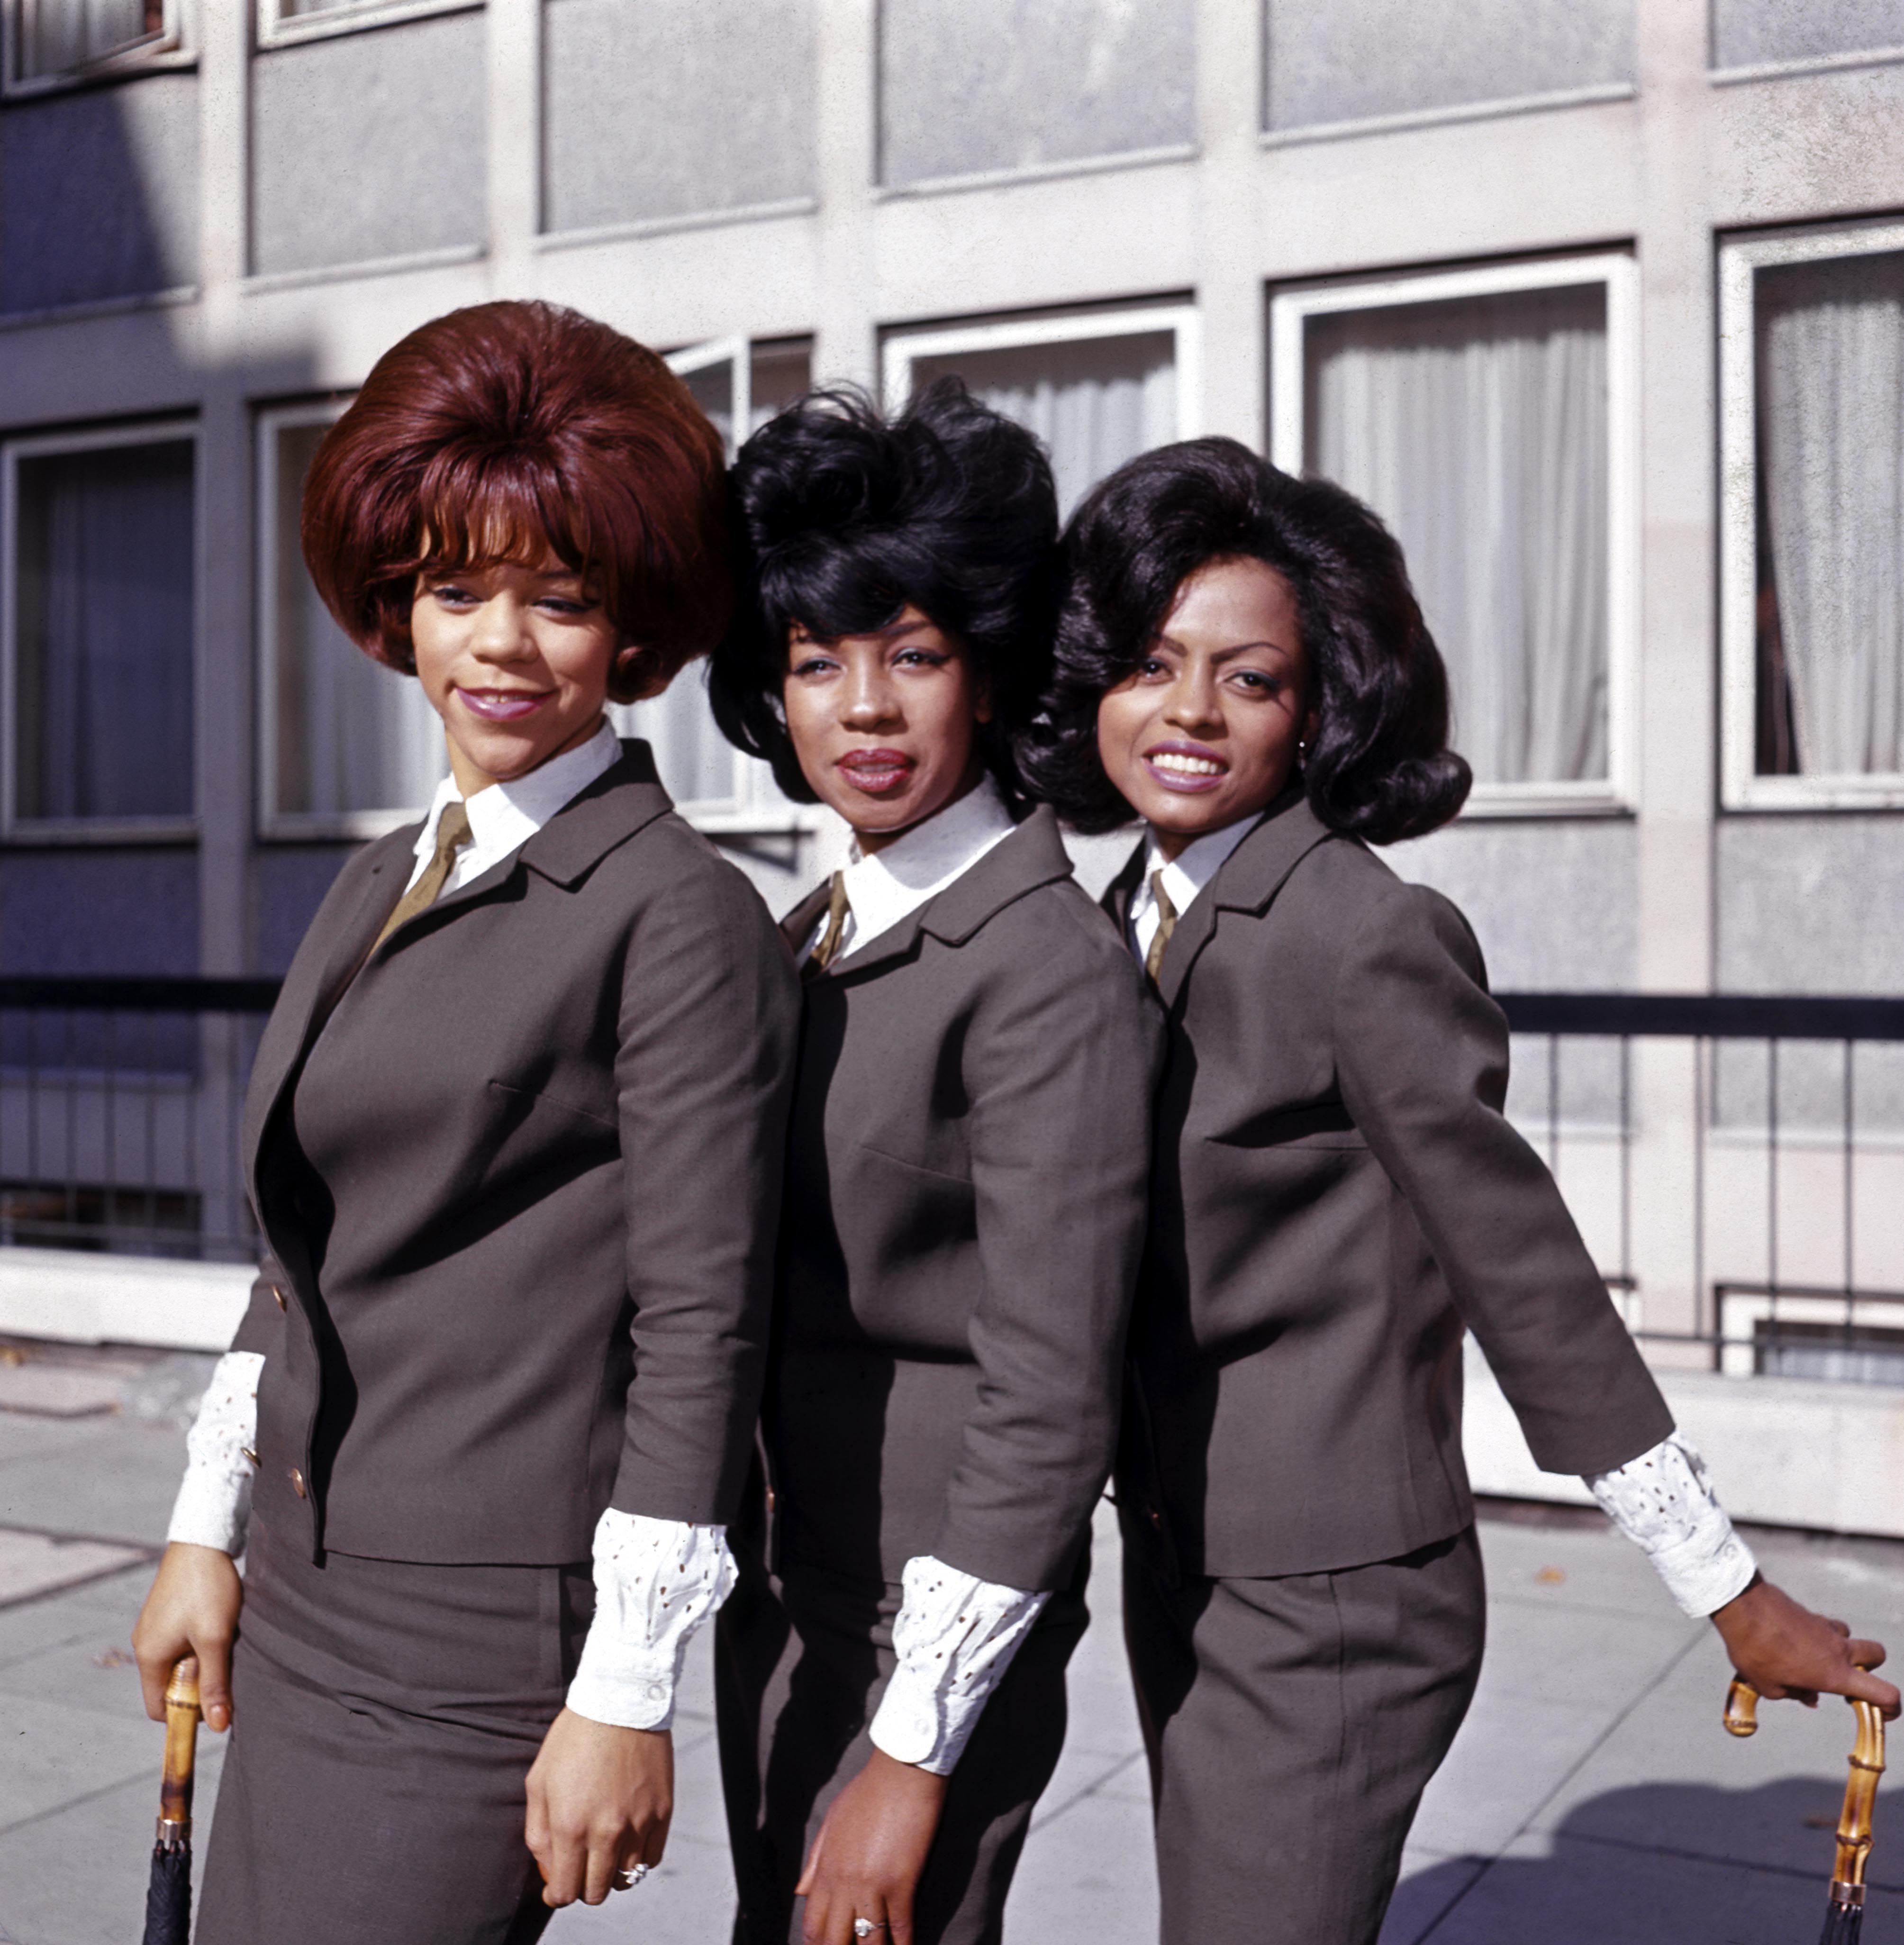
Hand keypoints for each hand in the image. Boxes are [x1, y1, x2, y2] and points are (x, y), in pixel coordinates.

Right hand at [132, 1542, 243, 1732]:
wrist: (203, 1539)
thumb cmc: (208, 1587)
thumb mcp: (216, 1638)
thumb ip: (216, 1683)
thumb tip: (217, 1725)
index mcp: (149, 1657)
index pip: (159, 1708)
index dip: (185, 1714)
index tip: (215, 1704)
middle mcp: (144, 1645)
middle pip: (170, 1686)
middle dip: (198, 1684)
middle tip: (224, 1663)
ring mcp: (153, 1628)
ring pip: (179, 1663)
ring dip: (202, 1660)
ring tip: (222, 1638)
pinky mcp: (166, 1614)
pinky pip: (181, 1643)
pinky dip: (200, 1642)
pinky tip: (219, 1623)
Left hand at [525, 1709, 672, 1907]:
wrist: (620, 1699)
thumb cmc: (573, 1738)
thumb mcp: (538, 1782)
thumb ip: (538, 1832)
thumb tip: (548, 1868)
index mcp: (570, 1826)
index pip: (565, 1891)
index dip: (557, 1894)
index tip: (556, 1886)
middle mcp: (606, 1832)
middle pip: (596, 1891)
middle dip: (583, 1886)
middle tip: (580, 1867)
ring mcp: (638, 1823)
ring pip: (627, 1879)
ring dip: (612, 1873)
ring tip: (605, 1852)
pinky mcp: (663, 1810)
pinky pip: (653, 1857)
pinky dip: (639, 1858)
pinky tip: (628, 1840)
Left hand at [796, 1747, 948, 1944]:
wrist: (902, 1768)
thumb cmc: (868, 1790)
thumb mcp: (833, 1820)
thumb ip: (816, 1859)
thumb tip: (800, 1892)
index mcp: (827, 1866)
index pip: (813, 1923)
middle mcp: (844, 1882)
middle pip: (835, 1939)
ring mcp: (872, 1884)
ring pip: (868, 1941)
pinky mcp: (901, 1882)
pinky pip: (899, 1927)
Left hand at [1712, 1575, 1900, 1718]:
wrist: (1740, 1606)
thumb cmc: (1754, 1650)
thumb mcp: (1770, 1687)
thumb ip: (1796, 1695)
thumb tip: (1810, 1698)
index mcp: (1835, 1675)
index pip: (1884, 1693)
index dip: (1892, 1708)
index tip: (1881, 1713)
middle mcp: (1838, 1650)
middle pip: (1877, 1655)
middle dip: (1871, 1667)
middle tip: (1846, 1676)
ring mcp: (1825, 1627)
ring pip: (1848, 1637)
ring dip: (1838, 1648)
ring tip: (1809, 1658)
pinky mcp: (1811, 1613)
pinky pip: (1825, 1626)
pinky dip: (1817, 1636)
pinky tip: (1792, 1641)